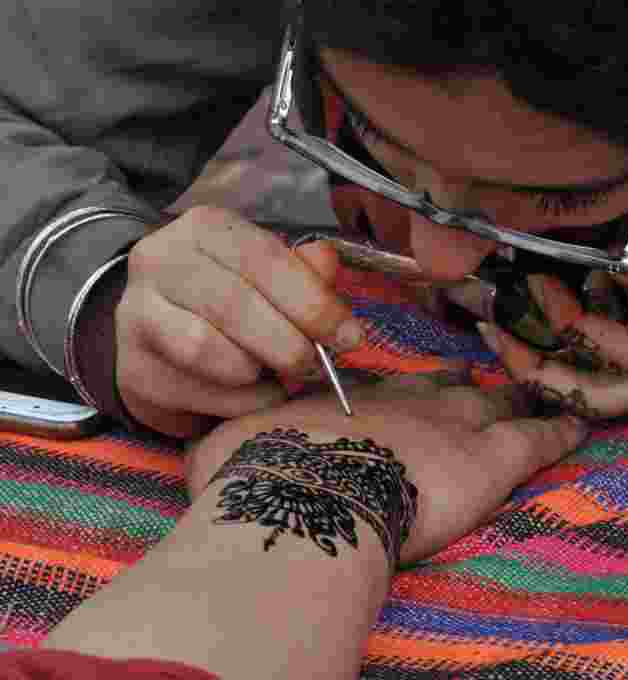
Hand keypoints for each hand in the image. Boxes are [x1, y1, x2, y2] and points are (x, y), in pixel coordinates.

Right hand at [116, 206, 363, 437]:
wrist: (161, 335)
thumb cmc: (231, 298)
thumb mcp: (270, 274)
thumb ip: (304, 270)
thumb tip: (327, 264)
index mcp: (205, 228)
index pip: (264, 258)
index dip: (314, 302)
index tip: (350, 337)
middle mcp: (160, 262)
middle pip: (235, 306)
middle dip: (289, 343)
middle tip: (316, 364)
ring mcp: (137, 316)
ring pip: (211, 353)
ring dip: (260, 373)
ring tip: (277, 372)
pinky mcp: (134, 369)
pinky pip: (202, 394)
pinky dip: (242, 402)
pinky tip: (253, 392)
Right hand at [184, 372, 586, 563]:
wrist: (305, 495)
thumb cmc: (261, 474)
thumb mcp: (231, 449)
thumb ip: (239, 443)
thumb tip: (219, 454)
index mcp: (355, 403)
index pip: (393, 392)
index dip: (411, 391)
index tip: (423, 386)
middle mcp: (410, 404)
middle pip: (450, 389)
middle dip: (466, 386)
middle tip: (481, 379)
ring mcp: (456, 426)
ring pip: (500, 406)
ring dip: (517, 398)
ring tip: (539, 388)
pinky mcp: (491, 460)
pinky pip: (537, 438)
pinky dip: (559, 430)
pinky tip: (580, 424)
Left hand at [477, 223, 627, 417]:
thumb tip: (610, 275)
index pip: (612, 353)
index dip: (564, 325)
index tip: (540, 286)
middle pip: (599, 401)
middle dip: (535, 375)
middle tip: (495, 332)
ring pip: (613, 402)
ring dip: (558, 371)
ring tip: (521, 327)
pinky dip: (594, 363)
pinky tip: (583, 322)